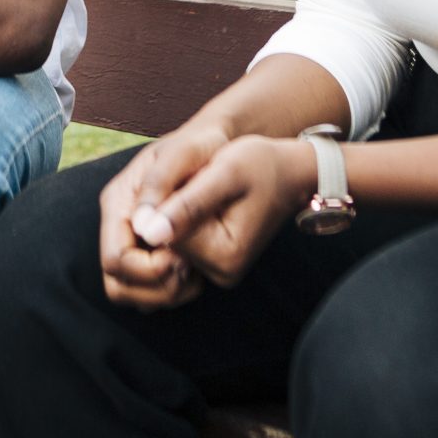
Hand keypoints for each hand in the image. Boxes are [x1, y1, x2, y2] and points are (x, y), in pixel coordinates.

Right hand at [97, 117, 229, 309]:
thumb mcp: (182, 154)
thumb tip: (144, 229)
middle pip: (117, 283)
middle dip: (154, 289)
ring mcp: (134, 239)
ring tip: (194, 273)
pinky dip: (172, 290)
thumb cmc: (199, 146)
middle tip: (188, 273)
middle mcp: (120, 225)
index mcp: (118, 202)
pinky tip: (196, 272)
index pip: (115, 259)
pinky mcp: (151, 250)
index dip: (148, 271)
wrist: (212, 144)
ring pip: (132, 291)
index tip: (183, 260)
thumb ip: (160, 185)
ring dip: (163, 293)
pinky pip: (150, 289)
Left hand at [134, 135, 314, 289]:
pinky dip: (182, 216)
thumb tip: (148, 234)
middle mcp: (219, 273)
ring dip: (176, 210)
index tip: (198, 177)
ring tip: (205, 188)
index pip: (164, 233)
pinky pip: (179, 238)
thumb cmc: (261, 165)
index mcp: (224, 257)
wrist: (289, 172)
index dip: (169, 199)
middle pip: (164, 240)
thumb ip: (187, 204)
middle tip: (202, 181)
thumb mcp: (225, 173)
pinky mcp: (211, 260)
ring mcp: (215, 269)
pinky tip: (203, 199)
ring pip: (167, 239)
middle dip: (171, 207)